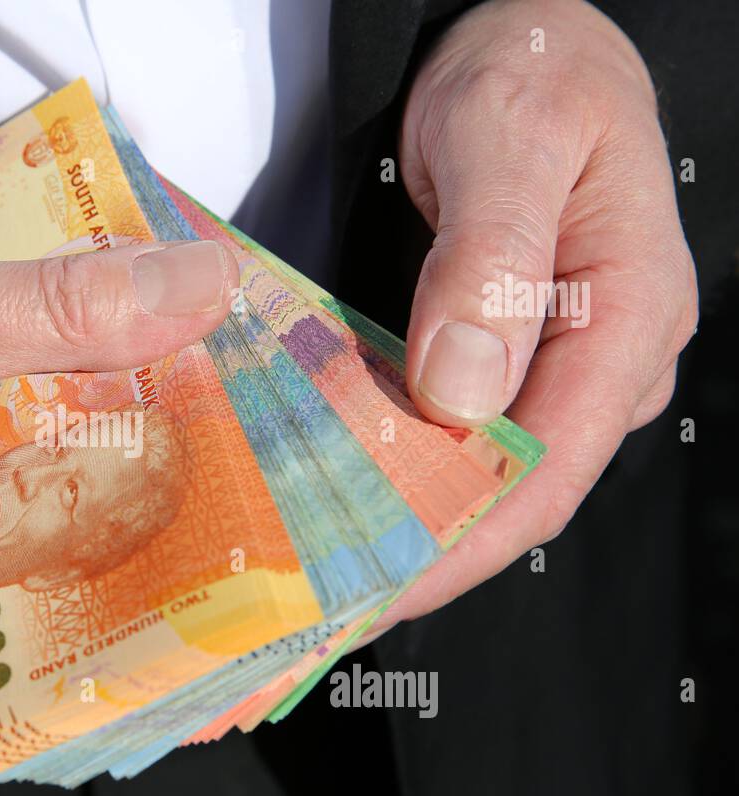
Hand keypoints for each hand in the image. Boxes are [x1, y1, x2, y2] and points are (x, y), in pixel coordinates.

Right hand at [0, 169, 237, 642]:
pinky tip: (114, 340)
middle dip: (132, 467)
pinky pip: (2, 404)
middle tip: (232, 427)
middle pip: (46, 517)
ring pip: (31, 453)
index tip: (224, 501)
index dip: (135, 544)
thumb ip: (49, 310)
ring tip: (193, 379)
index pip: (36, 589)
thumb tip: (193, 294)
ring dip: (98, 407)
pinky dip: (50, 366)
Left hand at [366, 0, 697, 640]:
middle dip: (424, 546)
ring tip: (319, 552)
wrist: (518, 38)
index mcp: (628, 315)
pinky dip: (401, 463)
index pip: (551, 471)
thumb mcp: (510, 141)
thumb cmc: (533, 70)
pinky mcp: (507, 353)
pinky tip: (341, 482)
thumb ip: (492, 263)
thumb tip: (465, 392)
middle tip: (325, 588)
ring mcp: (553, 360)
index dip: (466, 543)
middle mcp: (599, 356)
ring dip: (405, 513)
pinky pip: (458, 428)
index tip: (383, 585)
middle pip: (515, 487)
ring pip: (481, 466)